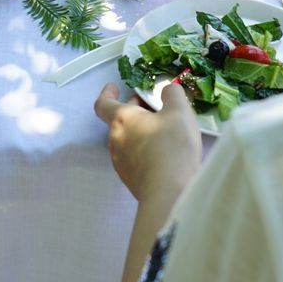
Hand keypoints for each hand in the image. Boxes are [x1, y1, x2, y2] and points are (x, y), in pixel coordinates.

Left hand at [94, 82, 200, 201]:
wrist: (169, 194)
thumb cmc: (172, 147)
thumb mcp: (179, 112)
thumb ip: (172, 94)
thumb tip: (166, 90)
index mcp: (121, 120)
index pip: (103, 103)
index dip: (107, 93)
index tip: (113, 87)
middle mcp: (115, 140)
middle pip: (120, 121)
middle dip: (134, 111)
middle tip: (153, 107)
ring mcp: (121, 163)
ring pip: (128, 140)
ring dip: (141, 131)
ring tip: (165, 130)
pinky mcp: (131, 180)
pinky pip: (135, 158)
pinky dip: (145, 150)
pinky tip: (166, 154)